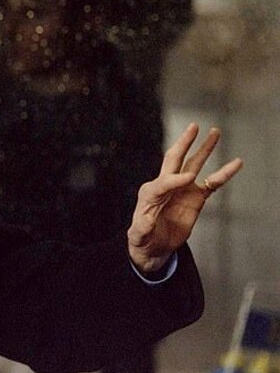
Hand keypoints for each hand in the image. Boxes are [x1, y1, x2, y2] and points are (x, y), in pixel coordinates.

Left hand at [127, 123, 242, 272]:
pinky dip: (223, 174)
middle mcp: (166, 185)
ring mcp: (182, 189)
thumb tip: (148, 220)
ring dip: (205, 149)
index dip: (175, 180)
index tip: (189, 178)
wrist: (153, 245)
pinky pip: (212, 183)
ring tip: (215, 132)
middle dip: (184, 143)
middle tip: (193, 126)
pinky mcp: (195, 197)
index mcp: (150, 192)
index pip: (163, 182)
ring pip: (195, 165)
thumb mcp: (138, 235)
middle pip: (175, 159)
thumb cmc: (142, 237)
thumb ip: (142, 227)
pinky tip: (235, 164)